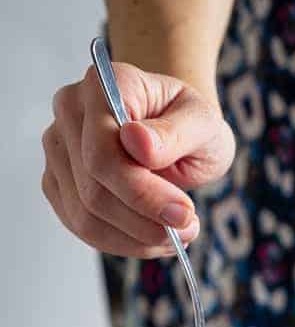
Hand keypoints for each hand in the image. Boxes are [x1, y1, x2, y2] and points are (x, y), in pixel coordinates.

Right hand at [42, 62, 234, 257]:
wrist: (176, 128)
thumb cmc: (190, 122)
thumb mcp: (203, 121)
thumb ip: (175, 131)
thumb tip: (138, 143)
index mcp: (103, 84)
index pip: (103, 154)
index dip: (142, 194)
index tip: (184, 213)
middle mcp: (70, 111)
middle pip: (92, 190)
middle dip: (144, 222)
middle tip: (187, 229)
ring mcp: (58, 148)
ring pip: (85, 216)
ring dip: (136, 239)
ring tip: (175, 235)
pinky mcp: (59, 181)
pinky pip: (82, 226)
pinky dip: (122, 242)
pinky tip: (152, 238)